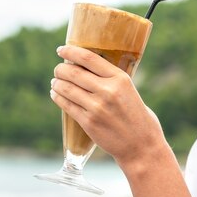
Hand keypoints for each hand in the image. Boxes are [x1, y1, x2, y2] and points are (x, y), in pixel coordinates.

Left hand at [50, 45, 166, 166]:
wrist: (141, 146)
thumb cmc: (138, 117)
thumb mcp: (130, 90)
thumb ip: (111, 80)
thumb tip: (88, 68)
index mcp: (120, 79)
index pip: (89, 58)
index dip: (71, 51)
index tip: (61, 50)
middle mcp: (108, 91)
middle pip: (74, 72)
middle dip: (60, 69)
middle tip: (58, 69)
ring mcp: (97, 107)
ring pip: (67, 88)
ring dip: (56, 83)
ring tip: (55, 82)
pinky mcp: (88, 122)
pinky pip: (66, 105)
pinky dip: (57, 97)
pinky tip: (55, 94)